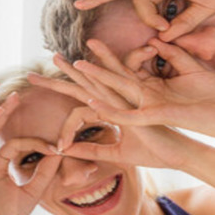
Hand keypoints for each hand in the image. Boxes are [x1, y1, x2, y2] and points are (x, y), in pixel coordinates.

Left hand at [27, 52, 182, 170]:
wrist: (178, 155)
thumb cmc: (152, 151)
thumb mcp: (115, 154)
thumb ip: (91, 151)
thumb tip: (67, 152)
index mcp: (110, 109)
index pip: (80, 106)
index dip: (65, 128)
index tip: (57, 148)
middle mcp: (116, 102)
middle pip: (84, 85)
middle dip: (61, 77)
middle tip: (36, 70)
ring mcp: (127, 106)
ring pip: (100, 85)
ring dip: (83, 72)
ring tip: (66, 59)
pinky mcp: (138, 116)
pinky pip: (117, 106)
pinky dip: (103, 101)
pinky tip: (89, 93)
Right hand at [70, 38, 214, 139]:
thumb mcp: (190, 69)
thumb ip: (172, 55)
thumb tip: (156, 41)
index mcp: (151, 87)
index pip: (120, 70)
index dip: (104, 57)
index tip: (97, 43)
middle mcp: (143, 98)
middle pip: (107, 80)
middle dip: (84, 68)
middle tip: (60, 56)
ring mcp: (147, 108)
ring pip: (111, 94)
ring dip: (92, 80)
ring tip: (74, 67)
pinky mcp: (155, 116)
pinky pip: (127, 115)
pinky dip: (110, 110)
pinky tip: (94, 102)